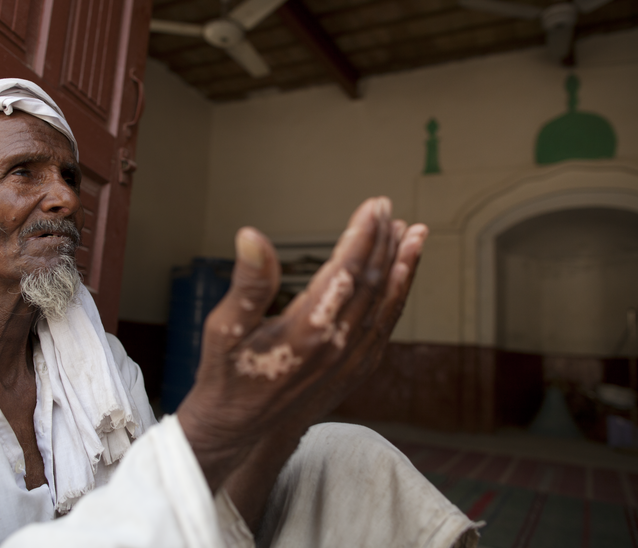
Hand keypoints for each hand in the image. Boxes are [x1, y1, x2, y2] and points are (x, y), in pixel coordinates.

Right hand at [176, 197, 426, 491]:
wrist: (240, 432)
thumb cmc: (227, 378)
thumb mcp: (224, 329)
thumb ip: (247, 283)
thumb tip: (251, 235)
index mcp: (308, 331)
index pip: (347, 270)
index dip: (362, 234)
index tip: (373, 205)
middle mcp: (338, 346)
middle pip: (373, 282)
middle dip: (384, 241)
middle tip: (389, 208)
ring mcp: (351, 361)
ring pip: (386, 304)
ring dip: (402, 266)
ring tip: (414, 234)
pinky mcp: (356, 372)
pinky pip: (385, 327)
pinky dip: (398, 298)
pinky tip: (402, 280)